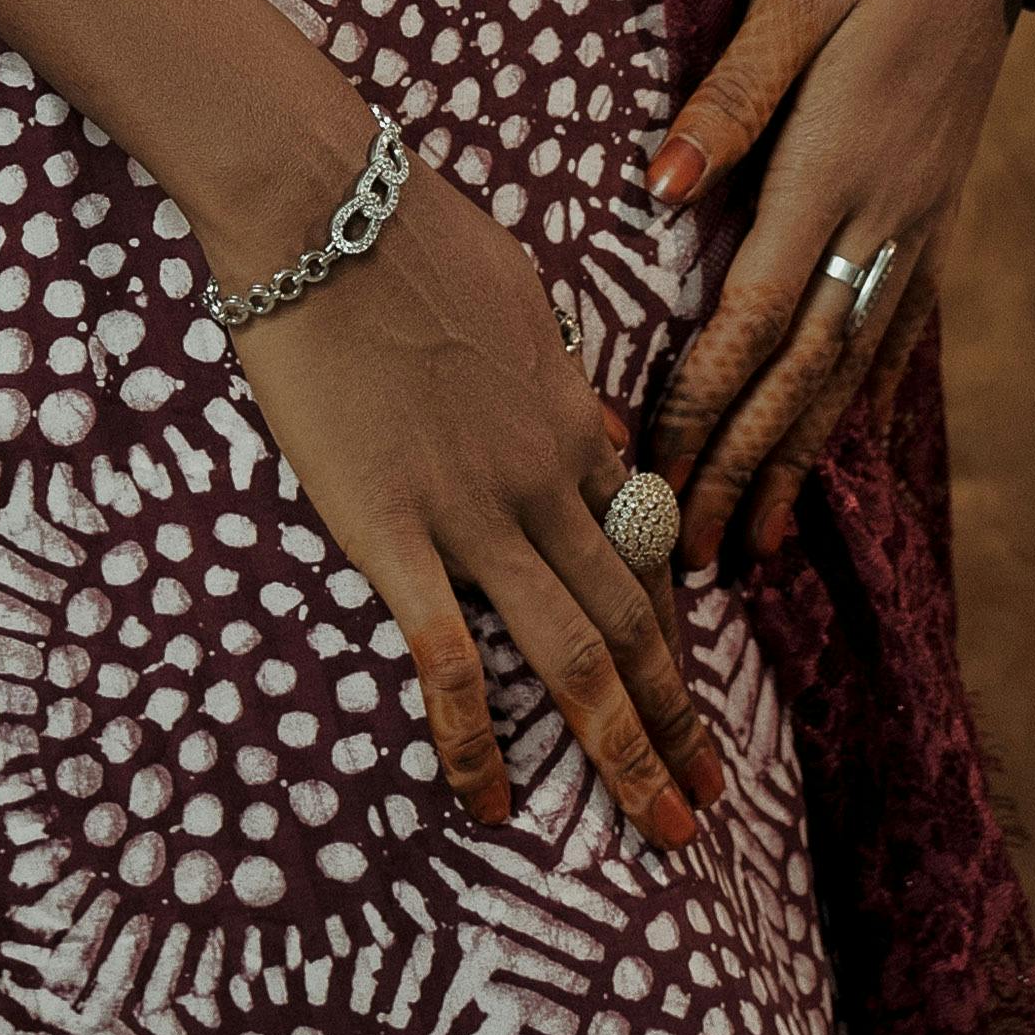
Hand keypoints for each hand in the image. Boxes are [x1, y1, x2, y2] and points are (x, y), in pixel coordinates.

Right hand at [220, 157, 727, 851]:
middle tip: (707, 803)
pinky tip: (492, 805)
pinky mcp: (394, 532)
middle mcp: (544, 479)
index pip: (644, 548)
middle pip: (634, 621)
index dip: (676, 633)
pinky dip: (478, 743)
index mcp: (569, 419)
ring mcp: (474, 512)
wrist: (327, 204)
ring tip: (660, 830)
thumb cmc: (405, 224)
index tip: (695, 699)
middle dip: (677, 722)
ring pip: (576, 655)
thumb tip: (585, 420)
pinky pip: (450, 661)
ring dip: (625, 751)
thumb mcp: (516, 294)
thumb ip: (553, 374)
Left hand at [633, 0, 1031, 570]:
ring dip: (799, 452)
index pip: (754, 318)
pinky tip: (834, 431)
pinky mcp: (940, 200)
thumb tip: (658, 192)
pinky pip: (895, 321)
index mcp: (840, 161)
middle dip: (741, 467)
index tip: (653, 484)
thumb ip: (729, 95)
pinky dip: (857, 391)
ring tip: (757, 533)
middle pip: (802, 368)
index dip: (701, 412)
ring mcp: (924, 213)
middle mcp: (888, 209)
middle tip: (690, 556)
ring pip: (852, 360)